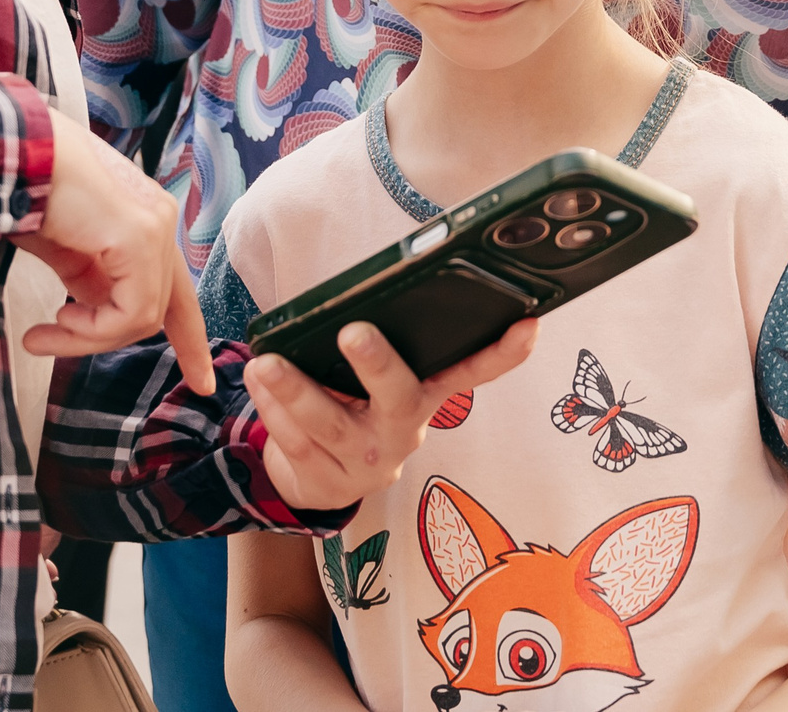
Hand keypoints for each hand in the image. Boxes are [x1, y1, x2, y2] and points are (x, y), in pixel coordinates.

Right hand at [15, 119, 215, 393]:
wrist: (8, 155)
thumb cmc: (27, 195)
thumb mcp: (65, 251)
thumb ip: (92, 282)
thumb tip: (96, 316)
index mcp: (144, 225)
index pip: (179, 292)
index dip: (190, 340)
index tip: (201, 382)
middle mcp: (159, 223)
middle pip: (158, 310)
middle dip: (103, 340)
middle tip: (42, 341)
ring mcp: (155, 228)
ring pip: (143, 319)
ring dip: (86, 338)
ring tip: (40, 332)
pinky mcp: (140, 238)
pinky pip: (132, 314)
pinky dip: (91, 331)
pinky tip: (56, 319)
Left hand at [246, 319, 538, 511]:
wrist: (321, 481)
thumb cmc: (352, 406)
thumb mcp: (374, 384)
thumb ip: (379, 350)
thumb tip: (357, 302)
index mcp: (425, 396)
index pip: (472, 372)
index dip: (503, 352)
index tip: (528, 324)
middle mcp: (404, 431)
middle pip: (398, 398)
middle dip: (377, 364)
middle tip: (354, 331)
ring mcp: (367, 462)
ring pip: (329, 425)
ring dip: (295, 390)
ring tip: (266, 363)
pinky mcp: (328, 485)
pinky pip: (296, 444)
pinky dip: (272, 412)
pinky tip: (259, 384)